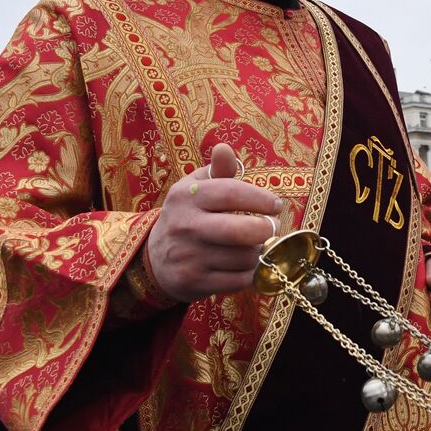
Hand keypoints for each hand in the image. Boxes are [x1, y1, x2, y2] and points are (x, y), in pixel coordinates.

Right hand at [144, 144, 282, 302]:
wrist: (154, 259)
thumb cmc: (187, 216)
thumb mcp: (196, 188)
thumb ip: (217, 170)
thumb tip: (225, 148)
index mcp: (186, 197)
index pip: (229, 193)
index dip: (260, 198)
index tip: (276, 205)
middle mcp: (184, 226)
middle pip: (238, 230)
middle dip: (265, 229)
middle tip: (272, 227)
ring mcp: (188, 257)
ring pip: (243, 258)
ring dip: (257, 252)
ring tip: (253, 246)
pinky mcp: (193, 282)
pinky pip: (238, 280)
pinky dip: (249, 273)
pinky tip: (244, 264)